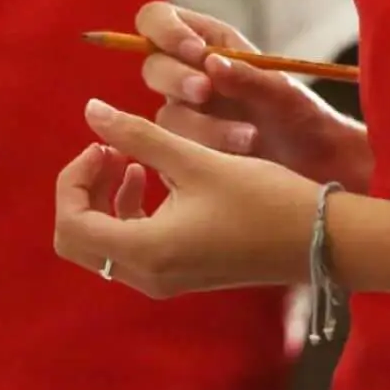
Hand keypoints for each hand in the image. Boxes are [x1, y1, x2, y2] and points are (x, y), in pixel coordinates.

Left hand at [53, 100, 318, 298]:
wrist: (319, 240)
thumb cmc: (262, 197)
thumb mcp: (195, 159)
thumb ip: (138, 135)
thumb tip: (90, 111)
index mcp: (146, 250)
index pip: (70, 223)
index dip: (72, 178)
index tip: (102, 144)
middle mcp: (147, 274)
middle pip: (77, 239)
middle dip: (82, 190)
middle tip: (108, 149)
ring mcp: (162, 278)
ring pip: (101, 243)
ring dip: (103, 197)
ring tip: (130, 157)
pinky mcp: (179, 272)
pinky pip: (130, 245)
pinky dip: (127, 210)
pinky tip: (152, 176)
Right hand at [131, 1, 372, 191]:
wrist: (321, 168)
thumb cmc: (306, 119)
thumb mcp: (285, 93)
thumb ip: (249, 77)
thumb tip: (210, 63)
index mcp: (211, 44)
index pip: (158, 19)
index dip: (166, 30)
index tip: (194, 52)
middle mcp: (192, 75)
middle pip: (153, 65)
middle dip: (177, 78)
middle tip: (206, 92)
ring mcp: (188, 115)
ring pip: (165, 113)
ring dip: (201, 125)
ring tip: (248, 138)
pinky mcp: (188, 151)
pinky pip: (175, 150)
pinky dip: (205, 152)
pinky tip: (239, 158)